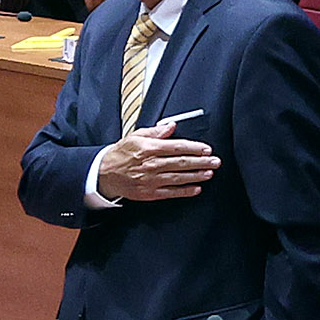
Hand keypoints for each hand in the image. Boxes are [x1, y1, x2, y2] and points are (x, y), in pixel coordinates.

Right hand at [94, 113, 220, 202]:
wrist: (104, 174)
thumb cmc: (121, 154)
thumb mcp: (135, 137)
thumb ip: (155, 132)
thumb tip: (171, 126)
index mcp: (149, 149)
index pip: (177, 147)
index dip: (194, 148)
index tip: (206, 149)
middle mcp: (151, 164)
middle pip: (181, 163)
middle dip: (201, 162)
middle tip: (215, 161)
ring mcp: (150, 180)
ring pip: (179, 177)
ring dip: (197, 175)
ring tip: (209, 173)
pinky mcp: (149, 193)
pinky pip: (171, 192)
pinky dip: (185, 191)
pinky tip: (196, 188)